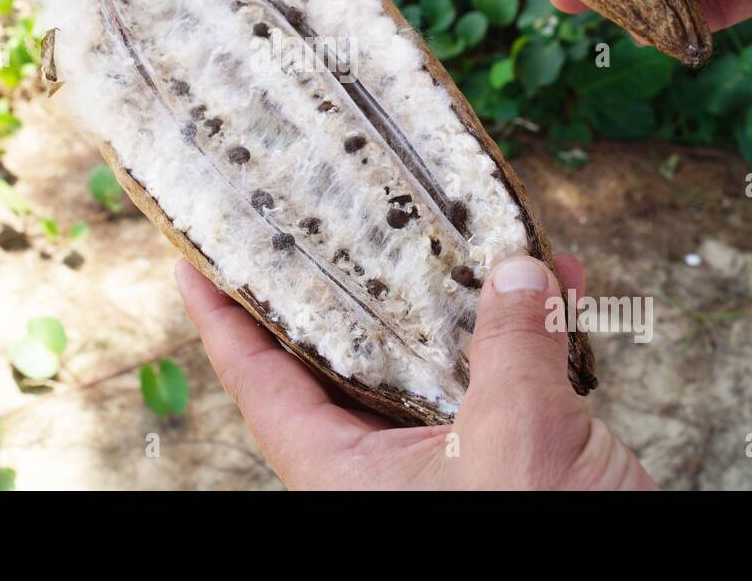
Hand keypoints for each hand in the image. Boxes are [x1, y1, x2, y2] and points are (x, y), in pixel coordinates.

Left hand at [175, 254, 655, 489]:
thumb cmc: (549, 540)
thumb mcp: (519, 440)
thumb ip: (511, 347)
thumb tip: (517, 270)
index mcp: (345, 471)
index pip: (258, 380)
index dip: (222, 318)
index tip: (191, 261)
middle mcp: (382, 462)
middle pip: (344, 353)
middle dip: (354, 279)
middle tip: (330, 212)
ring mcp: (443, 457)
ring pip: (432, 356)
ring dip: (465, 293)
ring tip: (480, 230)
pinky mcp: (502, 456)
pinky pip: (498, 375)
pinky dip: (528, 330)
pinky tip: (561, 283)